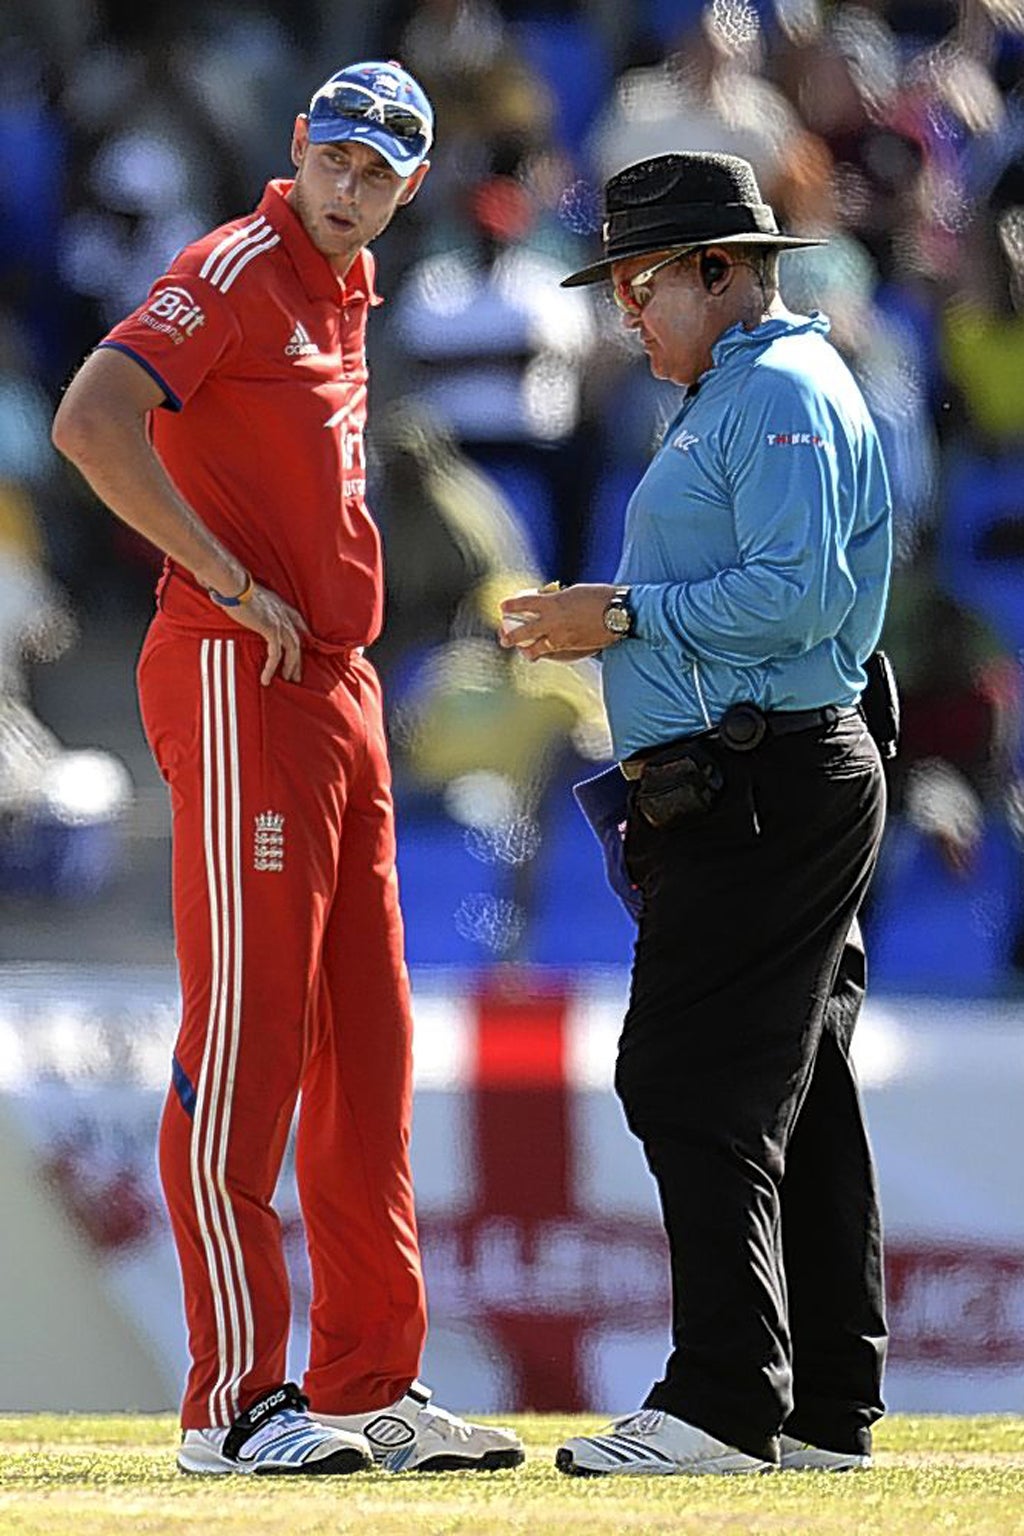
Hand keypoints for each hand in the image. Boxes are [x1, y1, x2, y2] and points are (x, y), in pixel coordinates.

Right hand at [224, 585, 309, 683]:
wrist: (234, 585)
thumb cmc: (237, 589)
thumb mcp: (253, 597)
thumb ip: (258, 606)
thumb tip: (251, 611)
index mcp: (281, 606)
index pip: (298, 622)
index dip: (303, 635)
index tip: (305, 646)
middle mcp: (284, 614)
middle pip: (297, 641)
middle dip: (298, 660)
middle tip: (296, 675)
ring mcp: (280, 622)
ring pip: (292, 650)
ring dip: (290, 667)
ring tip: (288, 680)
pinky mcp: (271, 630)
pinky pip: (275, 654)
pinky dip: (271, 668)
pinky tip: (266, 678)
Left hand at [498, 583, 619, 661]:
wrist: (619, 613)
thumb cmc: (600, 596)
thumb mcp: (575, 592)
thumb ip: (559, 599)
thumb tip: (549, 602)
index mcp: (553, 603)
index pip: (525, 603)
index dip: (511, 605)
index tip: (502, 607)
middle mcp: (554, 621)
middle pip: (524, 632)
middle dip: (511, 636)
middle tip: (503, 638)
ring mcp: (562, 637)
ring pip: (538, 648)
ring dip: (527, 651)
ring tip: (524, 653)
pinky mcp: (572, 647)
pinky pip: (554, 651)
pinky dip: (547, 652)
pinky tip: (544, 654)